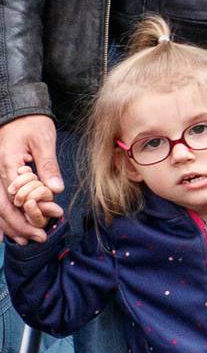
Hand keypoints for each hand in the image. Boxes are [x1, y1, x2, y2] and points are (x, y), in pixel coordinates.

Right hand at [0, 114, 58, 243]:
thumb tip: (55, 190)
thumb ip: (48, 166)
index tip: (52, 219)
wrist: (16, 111)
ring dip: (8, 225)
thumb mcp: (44, 141)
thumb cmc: (31, 124)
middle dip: (20, 226)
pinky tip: (2, 233)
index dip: (33, 211)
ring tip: (22, 241)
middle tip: (38, 238)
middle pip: (4, 207)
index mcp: (8, 165)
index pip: (20, 196)